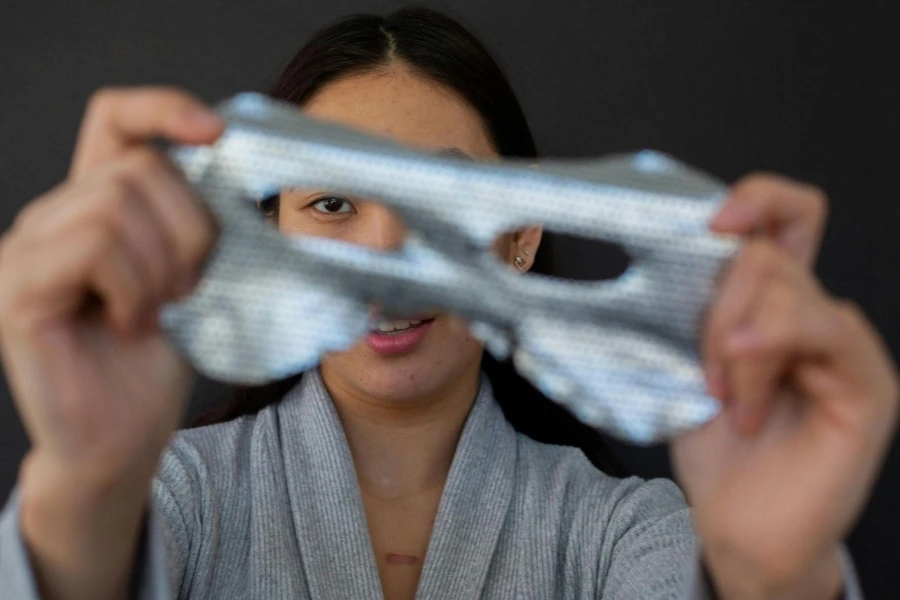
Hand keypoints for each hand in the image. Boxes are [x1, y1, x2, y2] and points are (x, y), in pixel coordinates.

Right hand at [0, 86, 222, 599]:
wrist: (124, 435)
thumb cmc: (158, 359)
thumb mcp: (193, 275)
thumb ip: (195, 220)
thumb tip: (235, 172)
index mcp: (98, 204)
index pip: (115, 117)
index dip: (163, 106)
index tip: (214, 132)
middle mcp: (54, 216)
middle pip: (138, 167)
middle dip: (190, 229)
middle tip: (187, 287)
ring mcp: (26, 249)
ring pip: (117, 204)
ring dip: (162, 265)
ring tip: (157, 309)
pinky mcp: (17, 289)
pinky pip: (93, 249)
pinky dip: (133, 289)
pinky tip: (132, 325)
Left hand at [670, 175, 899, 598]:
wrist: (738, 524)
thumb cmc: (715, 449)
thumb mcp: (686, 363)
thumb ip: (690, 309)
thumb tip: (661, 253)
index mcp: (772, 302)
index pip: (786, 217)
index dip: (756, 198)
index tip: (710, 221)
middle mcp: (813, 314)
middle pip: (770, 251)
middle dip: (717, 303)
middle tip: (703, 366)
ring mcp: (844, 347)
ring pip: (789, 287)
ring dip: (735, 340)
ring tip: (724, 397)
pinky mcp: (868, 385)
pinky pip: (827, 329)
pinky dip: (769, 354)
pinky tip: (744, 398)